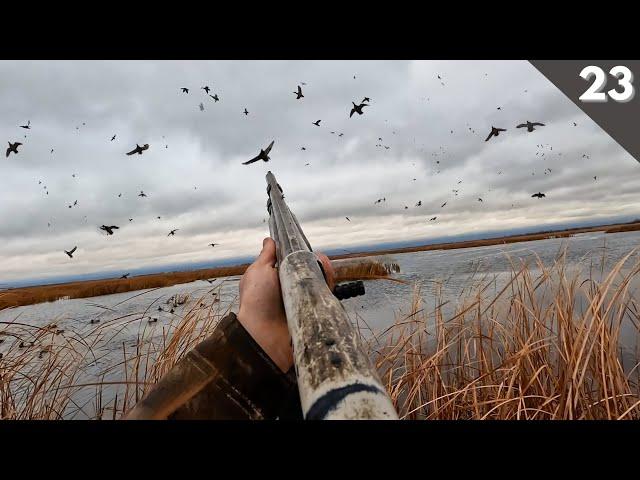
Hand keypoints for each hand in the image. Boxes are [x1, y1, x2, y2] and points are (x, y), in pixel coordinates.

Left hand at [237, 237, 334, 372]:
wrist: (264, 334)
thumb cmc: (256, 300)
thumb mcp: (258, 271)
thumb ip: (267, 256)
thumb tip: (269, 240)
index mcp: (276, 280)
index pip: (293, 263)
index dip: (301, 253)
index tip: (306, 246)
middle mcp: (290, 290)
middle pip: (309, 270)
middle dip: (315, 261)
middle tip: (317, 257)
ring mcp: (303, 301)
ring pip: (319, 282)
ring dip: (324, 270)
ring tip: (323, 263)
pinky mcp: (314, 312)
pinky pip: (326, 296)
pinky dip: (329, 283)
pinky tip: (328, 274)